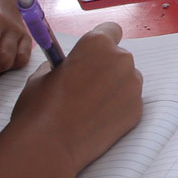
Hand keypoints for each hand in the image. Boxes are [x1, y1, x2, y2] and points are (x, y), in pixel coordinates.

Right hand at [9, 23, 142, 172]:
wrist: (48, 147)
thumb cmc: (40, 107)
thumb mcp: (42, 75)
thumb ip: (61, 64)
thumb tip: (67, 67)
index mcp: (97, 44)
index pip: (110, 30)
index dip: (99, 44)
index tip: (91, 57)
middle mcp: (121, 59)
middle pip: (119, 57)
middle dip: (106, 68)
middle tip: (85, 88)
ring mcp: (132, 85)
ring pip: (126, 80)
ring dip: (113, 88)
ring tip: (90, 108)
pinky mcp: (137, 110)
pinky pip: (129, 102)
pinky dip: (118, 109)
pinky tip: (97, 122)